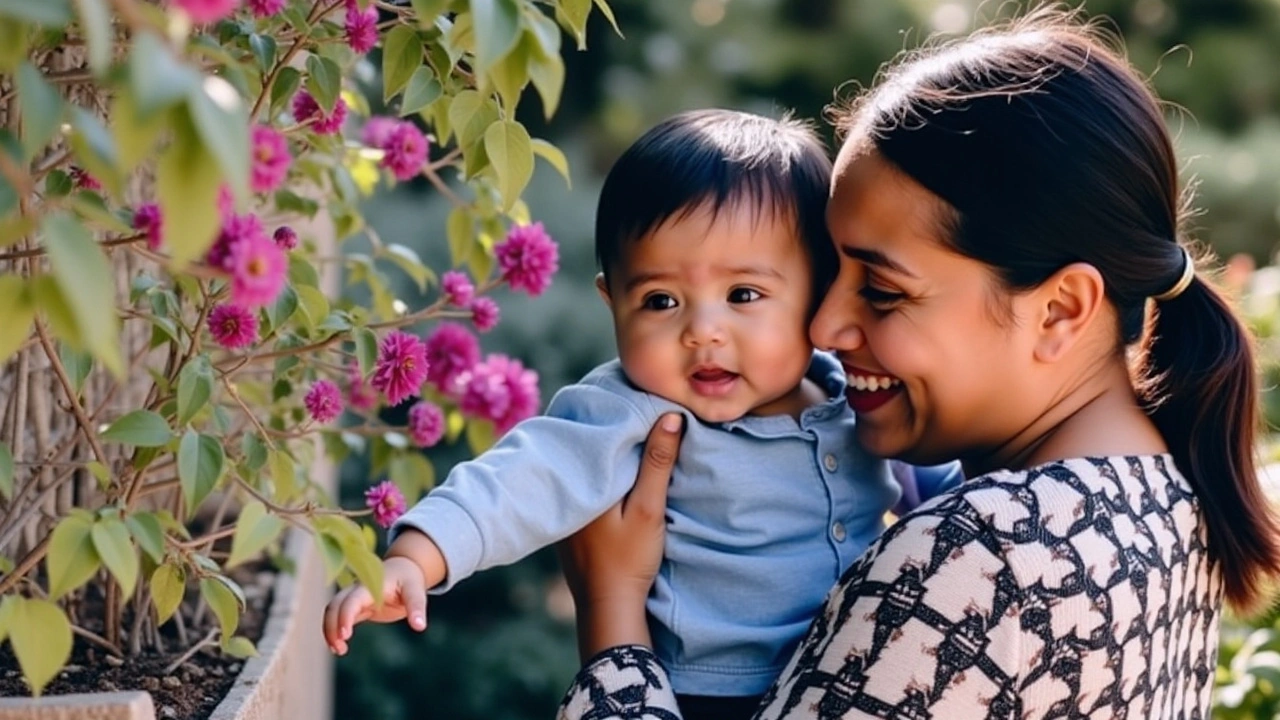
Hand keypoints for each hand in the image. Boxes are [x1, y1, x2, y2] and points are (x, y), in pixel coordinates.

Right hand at [322, 555, 427, 655]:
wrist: (403, 570)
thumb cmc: (409, 579)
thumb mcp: (416, 590)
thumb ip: (416, 607)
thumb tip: (420, 626)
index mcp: (370, 585)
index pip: (351, 600)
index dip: (345, 616)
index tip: (345, 636)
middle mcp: (357, 590)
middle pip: (335, 606)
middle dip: (332, 626)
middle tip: (340, 649)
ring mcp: (354, 598)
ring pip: (333, 612)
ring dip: (330, 631)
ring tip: (339, 650)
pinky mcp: (356, 608)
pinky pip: (339, 618)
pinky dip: (335, 631)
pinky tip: (339, 647)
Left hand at [557, 412, 683, 659]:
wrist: (607, 608)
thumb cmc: (628, 559)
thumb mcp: (649, 509)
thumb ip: (657, 463)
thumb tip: (670, 416)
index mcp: (583, 481)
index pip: (600, 436)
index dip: (620, 418)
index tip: (638, 400)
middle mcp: (566, 490)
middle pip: (590, 450)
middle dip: (610, 432)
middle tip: (633, 409)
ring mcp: (565, 510)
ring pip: (585, 469)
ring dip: (603, 455)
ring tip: (624, 433)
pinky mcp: (569, 525)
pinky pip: (583, 488)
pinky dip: (598, 477)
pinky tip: (612, 472)